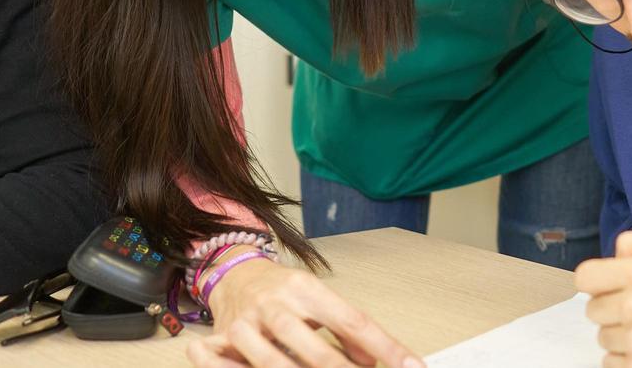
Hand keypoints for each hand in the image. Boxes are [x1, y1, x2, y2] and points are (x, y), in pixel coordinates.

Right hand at [187, 250, 422, 367]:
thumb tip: (372, 361)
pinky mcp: (223, 338)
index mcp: (307, 289)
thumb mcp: (320, 301)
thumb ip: (345, 330)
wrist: (234, 273)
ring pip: (273, 361)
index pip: (353, 320)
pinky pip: (230, 364)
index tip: (408, 365)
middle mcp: (277, 303)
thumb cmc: (284, 291)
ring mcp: (247, 323)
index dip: (383, 346)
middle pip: (313, 345)